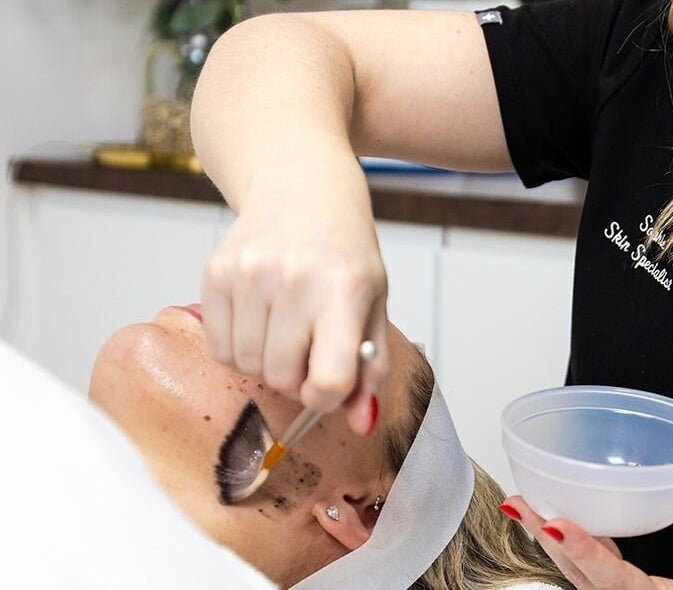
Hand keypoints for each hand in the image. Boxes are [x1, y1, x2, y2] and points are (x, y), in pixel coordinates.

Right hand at [201, 161, 388, 433]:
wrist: (301, 187)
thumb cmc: (344, 252)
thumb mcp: (374, 304)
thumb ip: (371, 367)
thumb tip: (361, 423)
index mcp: (344, 291)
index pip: (330, 378)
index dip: (327, 396)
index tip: (329, 383)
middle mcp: (294, 280)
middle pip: (282, 377)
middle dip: (296, 377)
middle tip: (308, 347)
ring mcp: (249, 274)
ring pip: (246, 366)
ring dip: (265, 362)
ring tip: (285, 327)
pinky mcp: (215, 272)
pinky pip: (218, 346)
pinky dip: (237, 346)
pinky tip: (258, 317)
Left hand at [500, 450, 672, 589]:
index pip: (607, 575)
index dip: (580, 547)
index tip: (554, 523)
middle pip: (578, 575)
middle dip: (547, 537)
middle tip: (520, 504)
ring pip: (580, 578)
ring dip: (554, 545)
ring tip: (529, 510)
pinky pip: (593, 578)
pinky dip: (575, 551)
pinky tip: (563, 528)